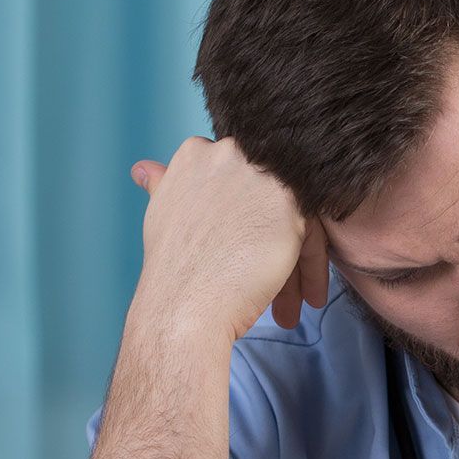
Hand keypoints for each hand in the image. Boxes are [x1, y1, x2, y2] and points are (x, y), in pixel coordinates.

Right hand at [130, 136, 327, 340]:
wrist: (184, 305)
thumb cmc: (174, 268)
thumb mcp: (164, 211)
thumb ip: (168, 183)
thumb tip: (145, 169)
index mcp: (196, 153)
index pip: (243, 181)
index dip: (248, 218)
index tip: (246, 246)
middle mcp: (230, 154)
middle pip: (272, 198)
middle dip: (275, 240)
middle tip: (273, 277)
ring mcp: (261, 177)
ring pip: (296, 218)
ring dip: (296, 263)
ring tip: (290, 303)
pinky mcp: (290, 205)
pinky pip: (314, 235)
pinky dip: (313, 269)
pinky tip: (308, 298)